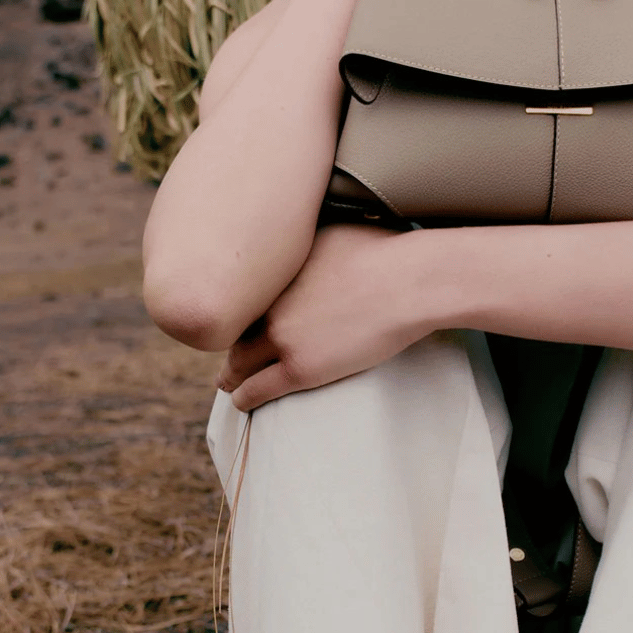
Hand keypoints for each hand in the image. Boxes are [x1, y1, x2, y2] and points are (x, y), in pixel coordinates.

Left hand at [216, 224, 425, 410]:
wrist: (407, 282)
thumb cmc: (384, 251)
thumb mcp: (332, 230)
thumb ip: (307, 240)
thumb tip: (304, 234)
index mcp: (275, 271)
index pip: (242, 297)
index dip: (239, 312)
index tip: (237, 319)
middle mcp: (268, 304)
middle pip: (235, 330)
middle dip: (230, 344)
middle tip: (225, 354)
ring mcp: (282, 338)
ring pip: (239, 363)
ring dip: (231, 375)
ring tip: (228, 383)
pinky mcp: (300, 369)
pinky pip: (258, 389)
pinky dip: (244, 396)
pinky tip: (240, 401)